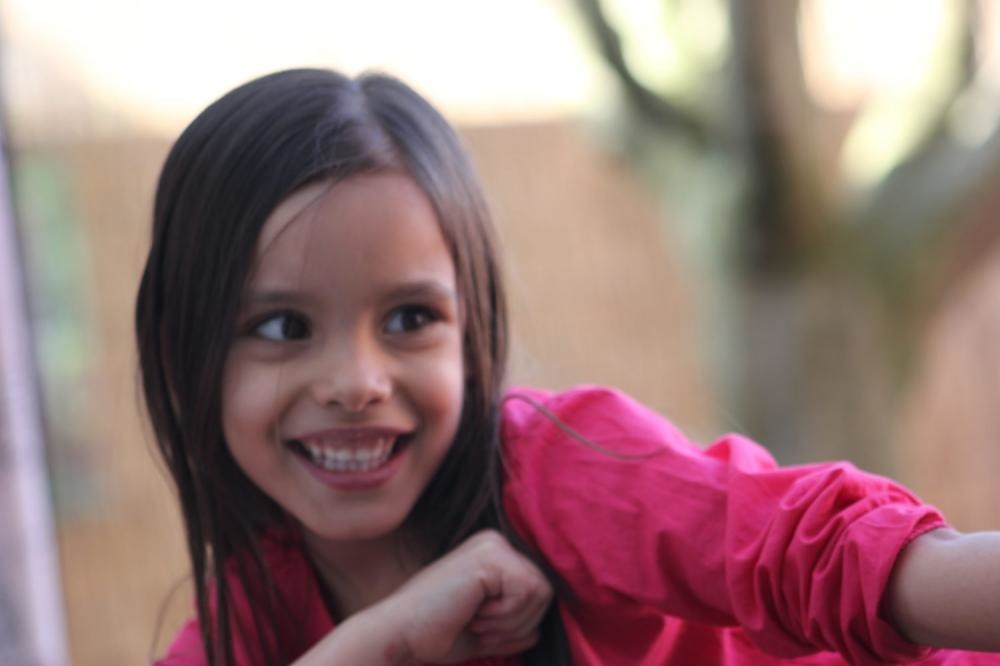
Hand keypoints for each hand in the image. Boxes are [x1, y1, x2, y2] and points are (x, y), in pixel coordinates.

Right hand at [380, 529, 552, 663]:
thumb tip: (537, 635)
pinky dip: (505, 615)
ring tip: (476, 620)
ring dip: (510, 621)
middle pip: (544, 590)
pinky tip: (475, 613)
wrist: (402, 633)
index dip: (519, 621)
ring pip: (540, 591)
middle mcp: (495, 542)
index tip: (482, 628)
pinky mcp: (490, 556)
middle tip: (479, 626)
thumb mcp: (483, 633)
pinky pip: (526, 591)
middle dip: (518, 623)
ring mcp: (493, 545)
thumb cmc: (436, 633)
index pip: (537, 590)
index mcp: (494, 555)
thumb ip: (511, 630)